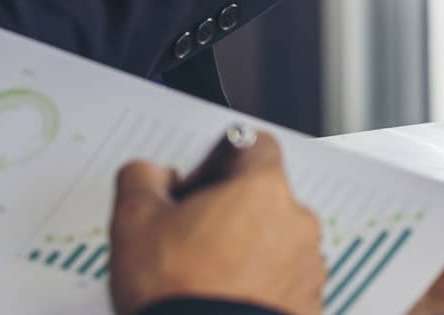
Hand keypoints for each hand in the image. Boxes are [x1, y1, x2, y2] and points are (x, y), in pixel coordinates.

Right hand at [108, 131, 324, 314]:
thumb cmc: (176, 292)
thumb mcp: (134, 222)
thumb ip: (143, 178)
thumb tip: (152, 174)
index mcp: (263, 190)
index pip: (255, 145)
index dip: (221, 158)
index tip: (199, 181)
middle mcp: (298, 224)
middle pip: (265, 199)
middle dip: (231, 213)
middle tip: (191, 239)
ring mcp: (308, 269)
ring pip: (276, 243)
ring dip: (249, 252)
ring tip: (207, 278)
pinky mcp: (309, 306)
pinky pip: (285, 285)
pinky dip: (261, 288)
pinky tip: (226, 302)